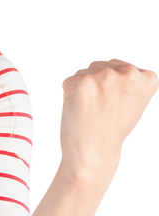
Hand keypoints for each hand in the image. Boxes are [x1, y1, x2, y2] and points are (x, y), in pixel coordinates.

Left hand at [58, 56, 157, 179]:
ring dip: (82, 86)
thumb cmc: (112, 131)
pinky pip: (67, 80)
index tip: (111, 100)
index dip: (114, 83)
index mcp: (148, 78)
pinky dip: (67, 93)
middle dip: (96, 82)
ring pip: (84, 70)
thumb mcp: (135, 103)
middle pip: (103, 64)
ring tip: (89, 109)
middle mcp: (129, 72)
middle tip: (98, 108)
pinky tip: (77, 109)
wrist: (94, 152)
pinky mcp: (82, 82)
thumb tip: (120, 66)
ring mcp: (105, 76)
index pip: (127, 66)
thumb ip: (131, 82)